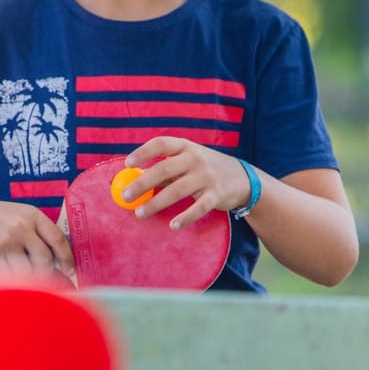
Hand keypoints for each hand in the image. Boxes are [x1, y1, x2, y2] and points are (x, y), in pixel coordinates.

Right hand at [0, 197, 74, 275]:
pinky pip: (7, 277)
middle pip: (44, 260)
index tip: (70, 271)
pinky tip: (6, 278)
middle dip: (46, 273)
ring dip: (26, 280)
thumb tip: (58, 262)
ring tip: (20, 276)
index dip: (67, 258)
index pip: (58, 239)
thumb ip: (37, 232)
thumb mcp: (17, 215)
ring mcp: (5, 242)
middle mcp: (20, 227)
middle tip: (42, 278)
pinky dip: (9, 281)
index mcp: (32, 215)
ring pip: (26, 272)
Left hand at [122, 137, 253, 229]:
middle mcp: (196, 158)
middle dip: (142, 183)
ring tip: (140, 213)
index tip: (127, 164)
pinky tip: (173, 225)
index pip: (161, 144)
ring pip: (177, 190)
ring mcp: (207, 177)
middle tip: (125, 196)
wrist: (242, 178)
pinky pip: (199, 208)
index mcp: (185, 146)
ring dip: (156, 203)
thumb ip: (164, 170)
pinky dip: (185, 217)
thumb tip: (133, 180)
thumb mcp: (187, 162)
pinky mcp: (216, 195)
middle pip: (164, 169)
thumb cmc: (204, 169)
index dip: (143, 152)